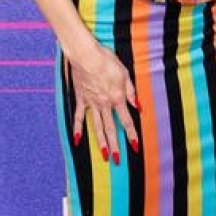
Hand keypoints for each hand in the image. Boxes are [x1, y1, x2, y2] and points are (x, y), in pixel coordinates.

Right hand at [68, 43, 138, 163]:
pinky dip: (78, 128)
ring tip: (103, 156)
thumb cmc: (107, 61)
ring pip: (97, 126)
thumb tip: (138, 107)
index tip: (134, 146)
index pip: (126, 120)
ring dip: (101, 142)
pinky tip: (77, 139)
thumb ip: (131, 92)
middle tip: (117, 160)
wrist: (86, 55)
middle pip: (111, 129)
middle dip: (115, 146)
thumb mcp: (124, 74)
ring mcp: (91, 103)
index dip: (131, 134)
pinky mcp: (81, 98)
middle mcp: (104, 104)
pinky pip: (79, 116)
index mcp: (117, 98)